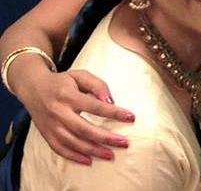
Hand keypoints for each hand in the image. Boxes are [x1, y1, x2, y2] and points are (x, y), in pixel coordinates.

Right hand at [17, 69, 134, 164]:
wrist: (33, 88)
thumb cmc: (62, 81)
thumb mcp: (80, 75)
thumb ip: (97, 85)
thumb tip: (110, 100)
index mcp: (68, 96)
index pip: (95, 106)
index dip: (113, 113)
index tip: (131, 117)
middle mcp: (58, 112)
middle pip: (84, 129)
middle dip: (106, 138)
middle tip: (124, 143)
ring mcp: (51, 125)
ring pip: (72, 142)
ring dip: (93, 150)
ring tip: (110, 155)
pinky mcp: (46, 134)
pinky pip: (59, 149)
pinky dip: (73, 157)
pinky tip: (89, 161)